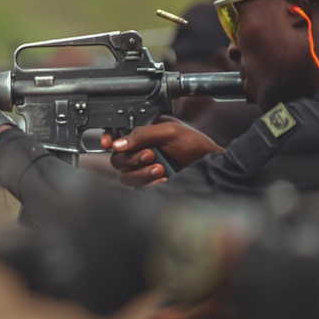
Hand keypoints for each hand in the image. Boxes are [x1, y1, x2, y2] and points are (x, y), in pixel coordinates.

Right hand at [99, 117, 223, 188]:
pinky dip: (150, 184)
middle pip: (118, 159)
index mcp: (142, 134)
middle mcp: (140, 150)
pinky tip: (163, 179)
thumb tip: (119, 143)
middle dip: (133, 159)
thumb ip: (143, 134)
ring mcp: (144, 168)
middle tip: (151, 155)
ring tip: (161, 168)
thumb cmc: (194, 144)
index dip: (108, 139)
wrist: (209, 165)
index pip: (117, 136)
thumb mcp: (169, 131)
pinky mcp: (149, 183)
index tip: (109, 143)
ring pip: (126, 176)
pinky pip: (138, 188)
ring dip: (142, 173)